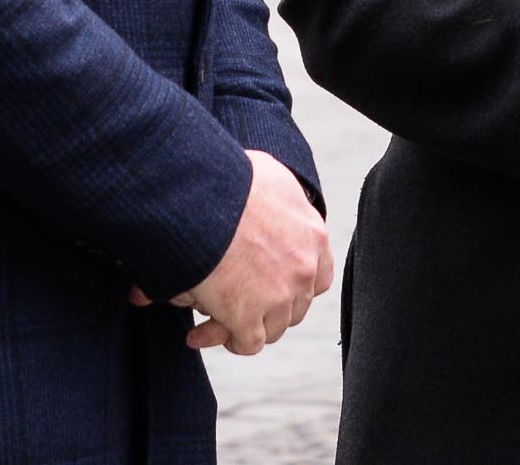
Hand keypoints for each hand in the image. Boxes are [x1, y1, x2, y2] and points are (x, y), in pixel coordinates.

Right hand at [157, 150, 330, 355]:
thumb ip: (280, 195)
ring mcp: (279, 295)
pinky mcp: (248, 316)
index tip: (272, 284)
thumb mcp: (270, 176)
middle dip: (269, 308)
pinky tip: (202, 334)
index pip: (319, 276)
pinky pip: (248, 343)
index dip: (296, 285)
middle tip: (238, 304)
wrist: (200, 200)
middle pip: (297, 306)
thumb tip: (268, 198)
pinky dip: (229, 341)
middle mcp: (304, 268)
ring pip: (274, 327)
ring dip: (247, 325)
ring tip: (215, 320)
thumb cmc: (228, 179)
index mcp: (313, 235)